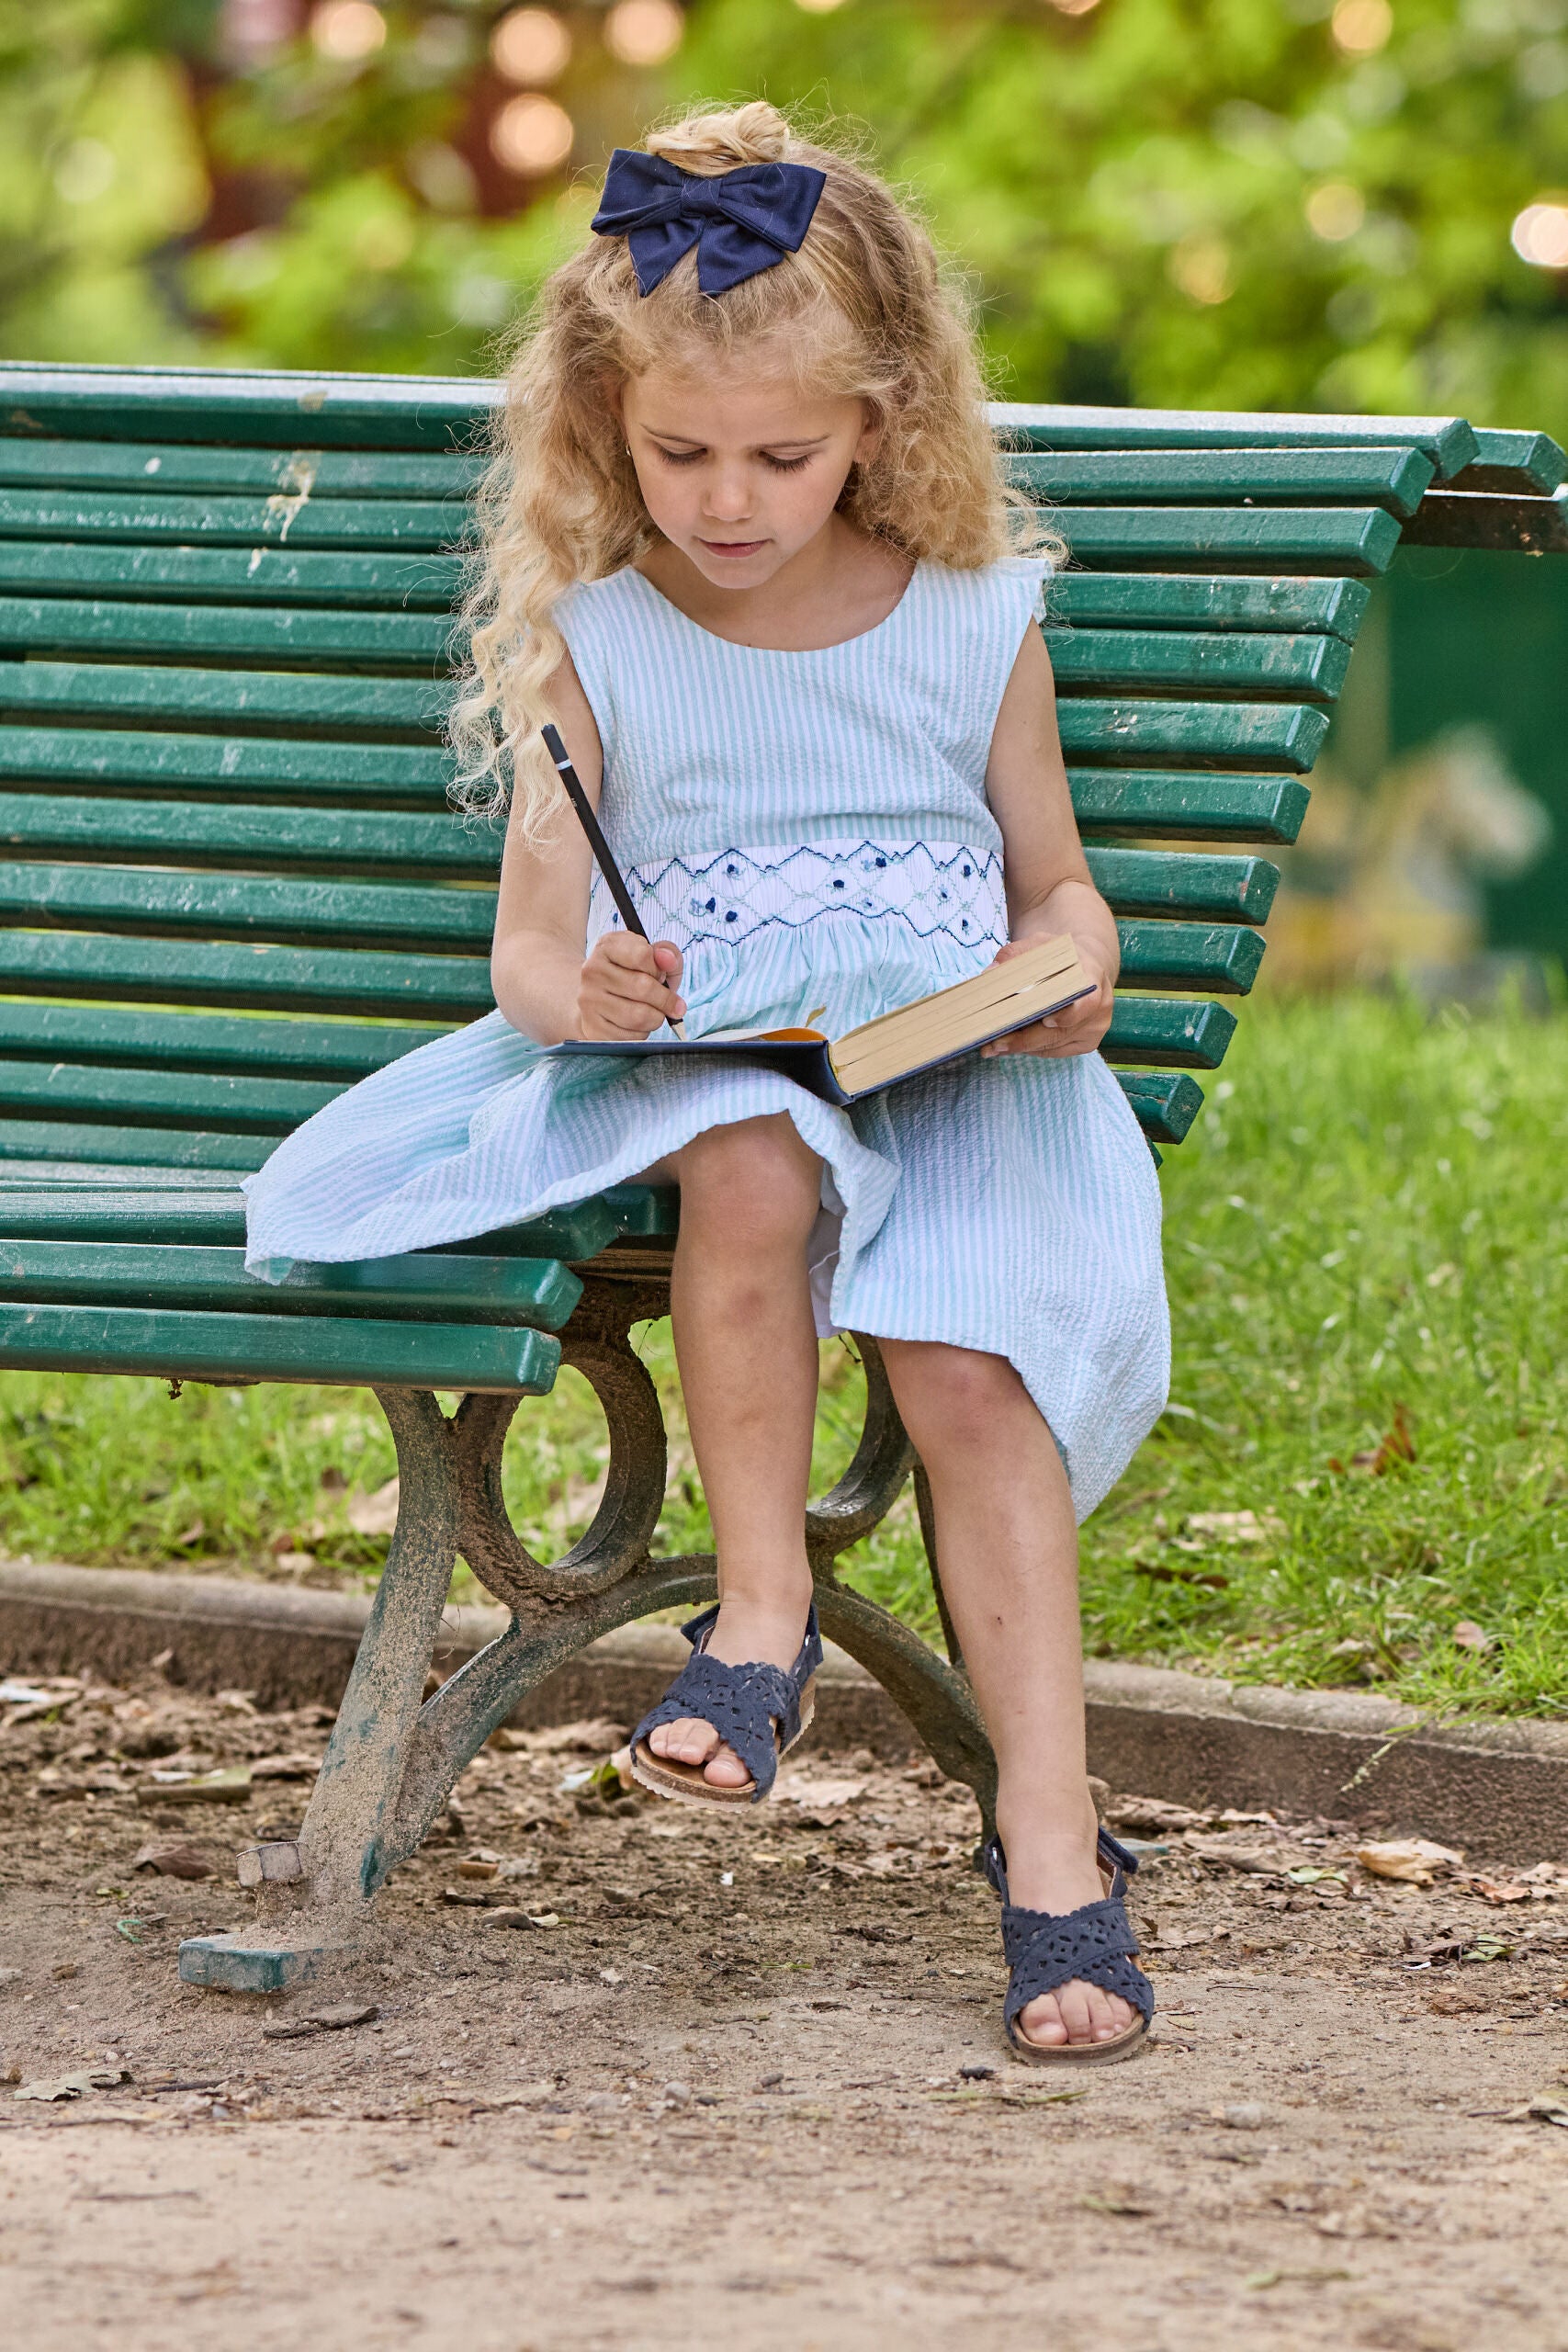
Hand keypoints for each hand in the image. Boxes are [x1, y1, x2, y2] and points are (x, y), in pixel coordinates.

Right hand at [576, 933, 685, 1040]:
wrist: (599, 1000)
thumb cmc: (633, 976)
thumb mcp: (652, 957)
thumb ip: (667, 952)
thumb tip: (668, 960)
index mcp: (607, 947)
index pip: (642, 955)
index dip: (659, 968)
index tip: (659, 975)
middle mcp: (592, 971)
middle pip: (643, 987)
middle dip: (665, 998)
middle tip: (670, 1002)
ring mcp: (589, 1000)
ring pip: (639, 1016)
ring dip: (656, 1017)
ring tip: (654, 1012)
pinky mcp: (592, 1027)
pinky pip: (631, 1037)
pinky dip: (643, 1033)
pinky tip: (637, 1025)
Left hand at [979, 936, 1113, 1060]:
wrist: (1085, 966)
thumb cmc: (1059, 957)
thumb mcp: (1039, 945)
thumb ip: (1015, 955)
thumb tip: (990, 973)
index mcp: (1093, 977)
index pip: (1086, 1002)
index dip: (1067, 1015)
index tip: (1046, 1021)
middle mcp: (1099, 1006)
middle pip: (1061, 1032)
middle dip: (1025, 1039)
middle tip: (995, 1043)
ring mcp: (1095, 1028)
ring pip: (1054, 1045)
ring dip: (1022, 1047)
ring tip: (993, 1046)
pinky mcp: (1087, 1043)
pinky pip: (1055, 1051)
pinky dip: (1031, 1049)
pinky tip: (1010, 1045)